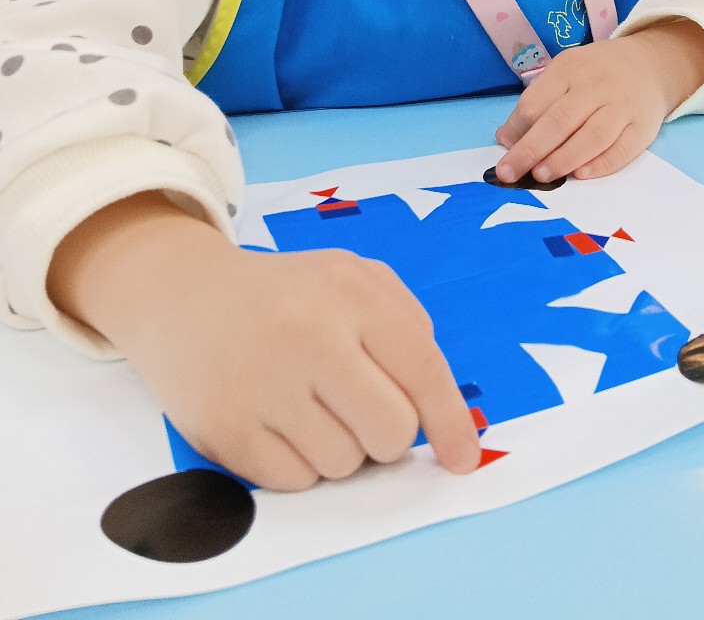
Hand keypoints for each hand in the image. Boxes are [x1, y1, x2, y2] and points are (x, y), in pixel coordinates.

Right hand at [48, 195, 479, 490]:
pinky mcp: (223, 429)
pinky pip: (296, 482)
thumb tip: (443, 413)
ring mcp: (261, 383)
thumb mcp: (352, 279)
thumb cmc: (288, 294)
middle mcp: (307, 333)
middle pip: (391, 431)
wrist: (182, 294)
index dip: (450, 421)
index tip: (463, 457)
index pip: (422, 368)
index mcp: (348, 290)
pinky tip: (276, 420)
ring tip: (307, 403)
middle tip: (359, 407)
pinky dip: (297, 463)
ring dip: (339, 446)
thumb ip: (407, 328)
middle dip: (387, 433)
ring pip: (345, 464)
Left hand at [493, 21, 703, 184]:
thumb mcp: (564, 74)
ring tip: (541, 176)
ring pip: (593, 136)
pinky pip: (622, 150)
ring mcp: (623, 106)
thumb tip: (506, 139)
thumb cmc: (595, 74)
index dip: (517, 130)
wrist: (649, 64)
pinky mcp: (643, 127)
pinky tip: (580, 175)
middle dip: (531, 150)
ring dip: (564, 159)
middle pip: (560, 120)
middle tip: (510, 173)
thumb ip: (536, 103)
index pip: (536, 102)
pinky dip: (601, 165)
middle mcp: (597, 85)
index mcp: (569, 69)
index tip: (504, 151)